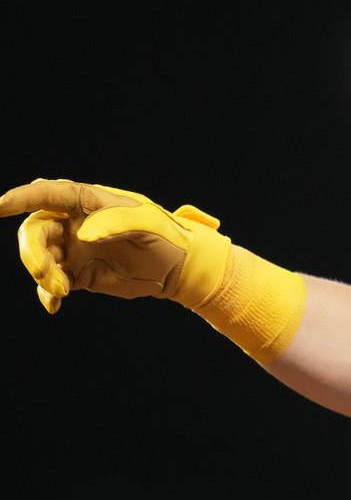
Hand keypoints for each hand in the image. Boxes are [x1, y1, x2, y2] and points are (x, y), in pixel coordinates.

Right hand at [0, 179, 230, 313]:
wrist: (179, 268)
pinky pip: (52, 283)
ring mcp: (76, 249)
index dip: (22, 198)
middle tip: (43, 273)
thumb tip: (82, 234)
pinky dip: (48, 294)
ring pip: (40, 257)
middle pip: (36, 230)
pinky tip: (54, 305)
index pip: (50, 194)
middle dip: (31, 251)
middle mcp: (76, 222)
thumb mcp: (150, 224)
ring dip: (41, 274)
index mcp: (91, 202)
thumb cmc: (168, 236)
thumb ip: (117, 222)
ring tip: (61, 289)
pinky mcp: (80, 274)